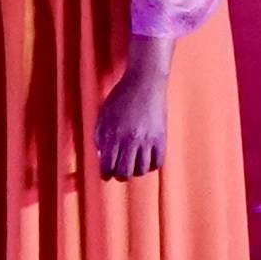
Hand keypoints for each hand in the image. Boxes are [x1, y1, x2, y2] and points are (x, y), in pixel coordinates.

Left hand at [96, 51, 171, 178]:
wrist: (144, 84)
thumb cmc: (120, 99)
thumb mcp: (103, 117)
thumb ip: (99, 137)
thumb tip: (102, 156)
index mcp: (112, 135)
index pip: (107, 165)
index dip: (106, 174)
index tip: (106, 175)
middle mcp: (129, 140)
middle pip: (125, 172)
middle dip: (120, 176)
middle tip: (119, 173)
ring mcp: (147, 140)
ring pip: (142, 170)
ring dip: (136, 171)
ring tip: (133, 165)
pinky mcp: (161, 137)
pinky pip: (158, 162)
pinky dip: (152, 165)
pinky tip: (147, 159)